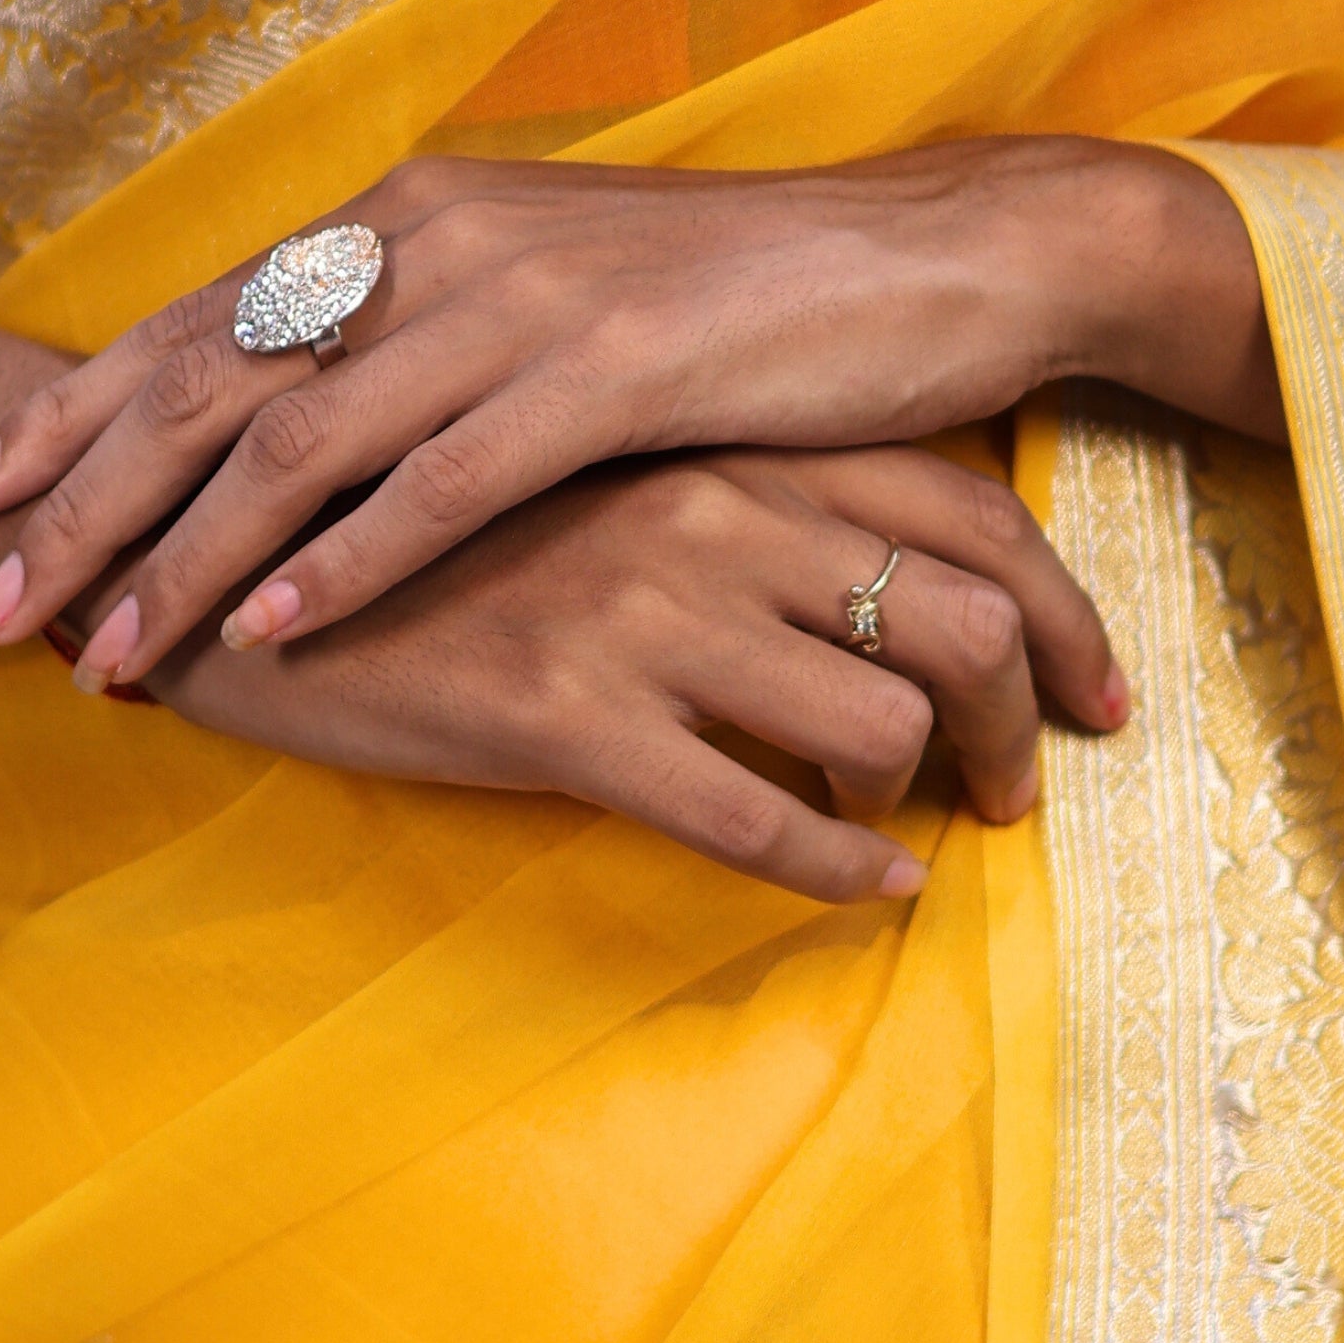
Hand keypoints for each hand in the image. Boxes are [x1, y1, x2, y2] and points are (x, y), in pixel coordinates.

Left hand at [0, 136, 1278, 692]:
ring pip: (307, 441)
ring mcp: (522, 300)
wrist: (930, 260)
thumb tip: (317, 412)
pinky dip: (351, 556)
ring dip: (190, 553)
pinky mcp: (610, 370)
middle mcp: (441, 240)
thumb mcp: (551, 302)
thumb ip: (427, 340)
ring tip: (103, 644)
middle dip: (86, 501)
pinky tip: (278, 623)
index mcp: (417, 219)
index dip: (80, 413)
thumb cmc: (738, 302)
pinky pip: (446, 479)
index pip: (205, 323)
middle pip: (216, 382)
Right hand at [137, 444, 1124, 901]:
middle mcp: (712, 513)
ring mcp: (644, 612)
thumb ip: (745, 503)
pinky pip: (755, 817)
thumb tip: (876, 587)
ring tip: (922, 834)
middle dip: (1025, 721)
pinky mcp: (569, 714)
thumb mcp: (611, 483)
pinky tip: (871, 897)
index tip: (1098, 694)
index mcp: (731, 445)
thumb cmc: (448, 535)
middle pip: (959, 617)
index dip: (1064, 616)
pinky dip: (841, 873)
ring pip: (881, 720)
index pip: (968, 513)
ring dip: (935, 801)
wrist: (244, 562)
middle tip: (1025, 790)